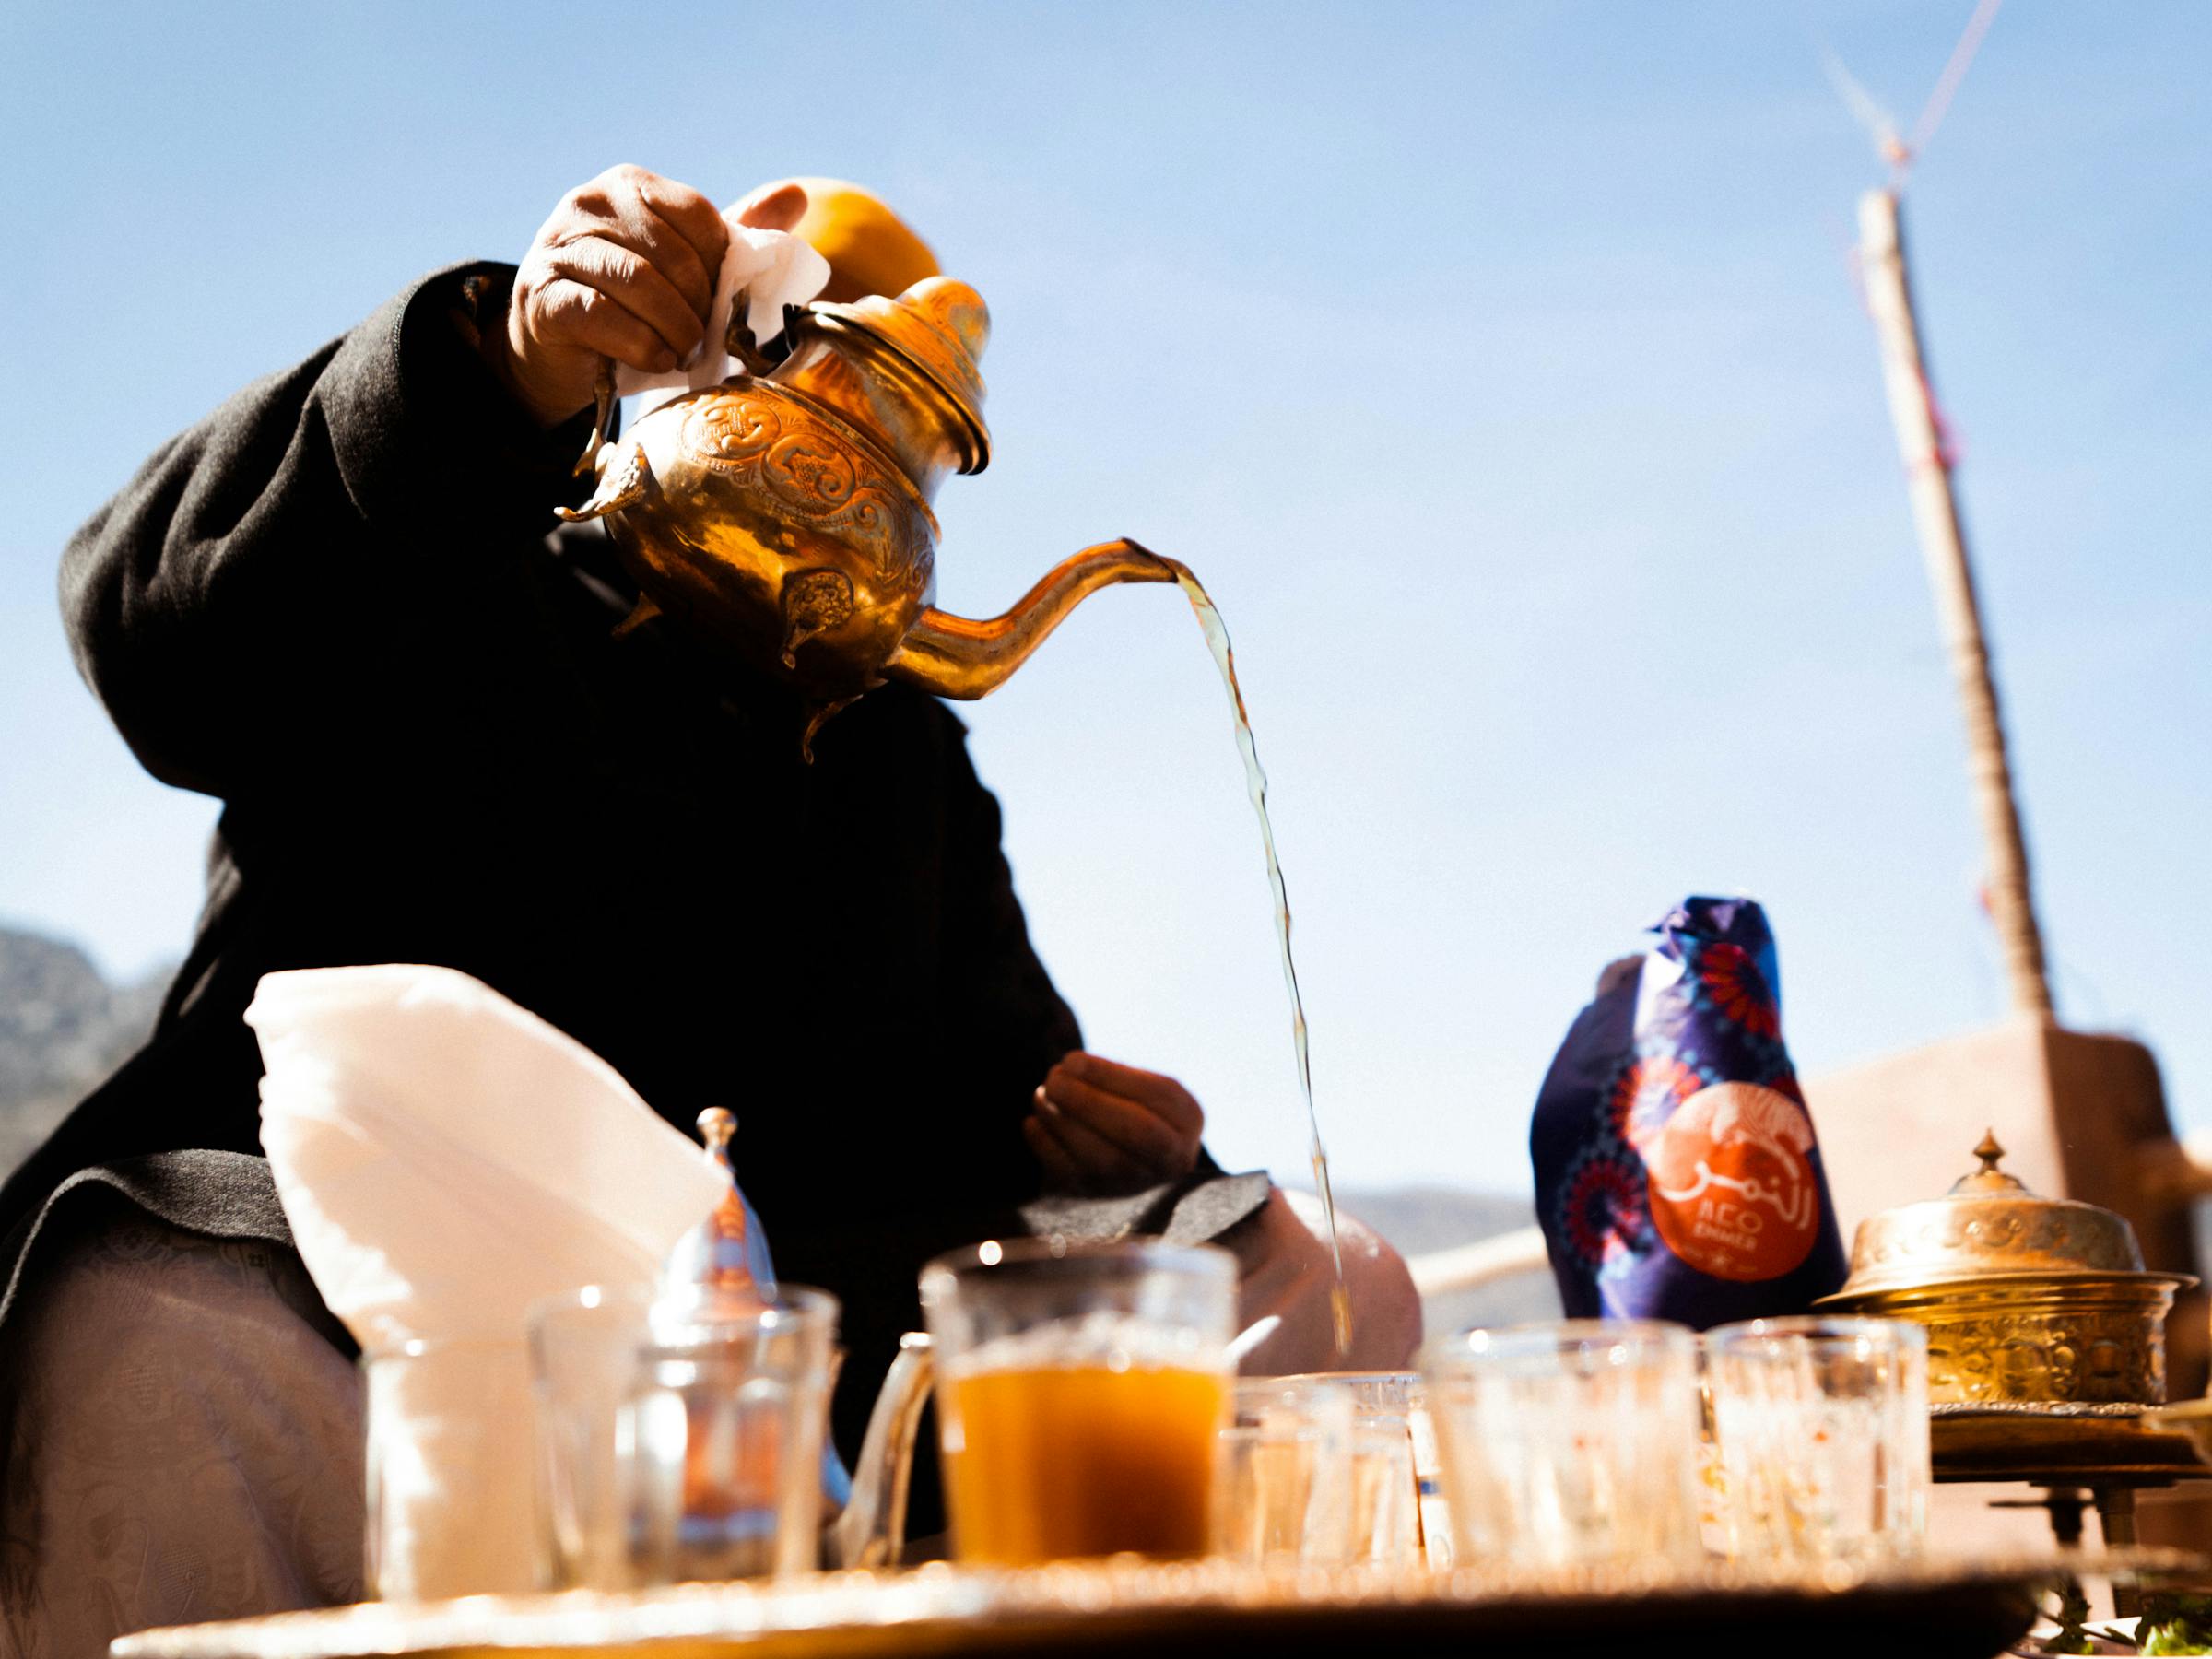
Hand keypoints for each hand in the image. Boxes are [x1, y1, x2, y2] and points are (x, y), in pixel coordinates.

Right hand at [485, 167, 807, 426]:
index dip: (718, 267)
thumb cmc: (633, 305)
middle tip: (702, 337)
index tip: (716, 302)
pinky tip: (656, 361)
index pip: (697, 215)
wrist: (560, 351)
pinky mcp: (541, 294)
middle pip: (672, 251)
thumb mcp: (685, 268)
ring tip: (682, 352)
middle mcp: (587, 203)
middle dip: (698, 305)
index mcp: (630, 185)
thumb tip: (797, 195)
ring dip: (673, 328)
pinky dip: (640, 345)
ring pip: (638, 282)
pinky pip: (602, 315)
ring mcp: (558, 246)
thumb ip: (734, 236)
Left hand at [1025, 1053, 1204, 1196]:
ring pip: (1097, 1157)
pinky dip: (1045, 1145)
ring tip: (1042, 1093)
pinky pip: (1070, 1175)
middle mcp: (1168, 1161)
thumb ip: (1112, 1072)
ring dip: (1061, 1120)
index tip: (1072, 1060)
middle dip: (1086, 1101)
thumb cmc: (1131, 1107)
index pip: (1154, 1099)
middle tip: (1054, 1077)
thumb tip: (1071, 1065)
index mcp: (1185, 1123)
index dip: (1108, 1078)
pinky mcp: (1097, 1199)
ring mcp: (1132, 1185)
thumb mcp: (1139, 1084)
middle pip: (1131, 1132)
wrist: (1124, 1157)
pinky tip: (1035, 1120)